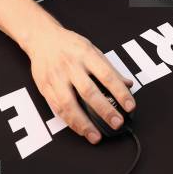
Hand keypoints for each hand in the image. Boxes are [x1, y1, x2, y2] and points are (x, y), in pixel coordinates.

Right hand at [24, 25, 134, 143]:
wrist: (42, 38)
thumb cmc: (70, 44)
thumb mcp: (92, 49)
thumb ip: (109, 68)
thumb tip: (128, 84)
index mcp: (86, 54)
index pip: (107, 75)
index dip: (120, 92)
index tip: (130, 105)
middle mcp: (71, 66)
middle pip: (89, 91)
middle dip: (104, 110)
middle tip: (117, 123)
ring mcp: (56, 78)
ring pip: (69, 104)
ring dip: (84, 123)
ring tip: (96, 136)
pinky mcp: (45, 88)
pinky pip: (58, 109)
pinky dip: (70, 122)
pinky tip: (81, 130)